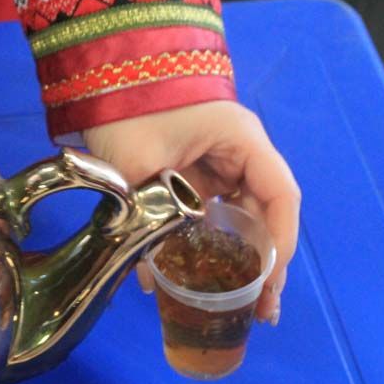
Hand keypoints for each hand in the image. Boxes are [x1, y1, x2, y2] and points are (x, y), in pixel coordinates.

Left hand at [83, 101, 300, 323]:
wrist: (102, 72)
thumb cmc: (128, 107)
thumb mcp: (139, 165)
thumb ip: (148, 220)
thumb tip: (149, 281)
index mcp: (242, 141)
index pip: (280, 196)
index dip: (280, 243)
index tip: (269, 283)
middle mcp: (238, 153)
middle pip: (264, 213)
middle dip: (264, 264)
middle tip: (262, 310)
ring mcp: (217, 162)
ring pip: (238, 217)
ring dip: (237, 259)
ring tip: (238, 305)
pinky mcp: (193, 171)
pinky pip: (210, 213)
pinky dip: (208, 244)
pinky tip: (198, 278)